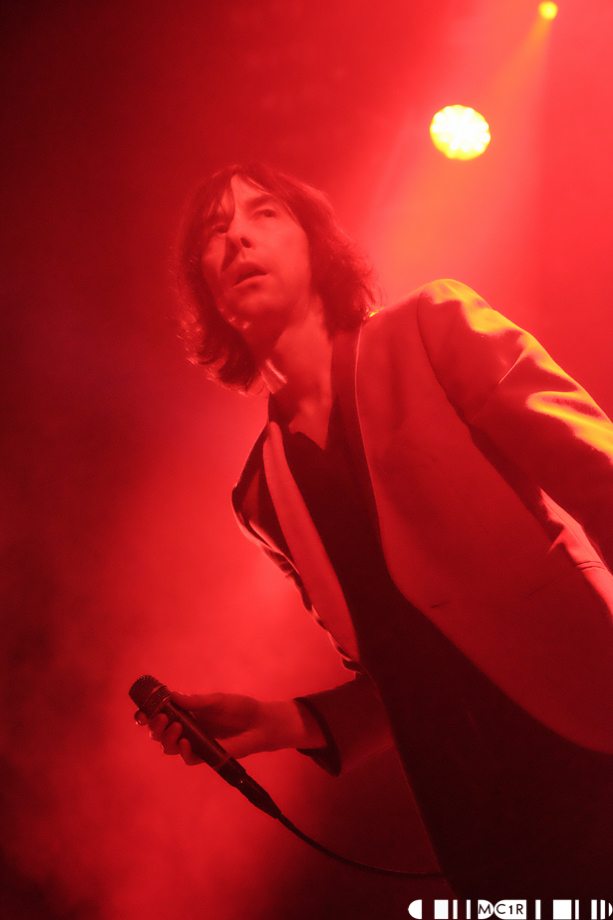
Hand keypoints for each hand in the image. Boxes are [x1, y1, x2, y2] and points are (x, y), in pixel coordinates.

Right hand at [134, 691, 324, 765]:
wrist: (261, 723)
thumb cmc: (240, 708)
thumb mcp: (217, 701)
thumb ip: (196, 701)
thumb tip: (173, 696)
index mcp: (187, 713)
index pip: (161, 716)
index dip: (147, 716)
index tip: (140, 712)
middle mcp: (188, 729)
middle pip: (160, 733)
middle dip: (155, 727)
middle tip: (161, 718)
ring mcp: (196, 744)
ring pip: (170, 747)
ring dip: (167, 738)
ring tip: (175, 727)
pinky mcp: (206, 756)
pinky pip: (189, 758)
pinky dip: (184, 751)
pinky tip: (187, 742)